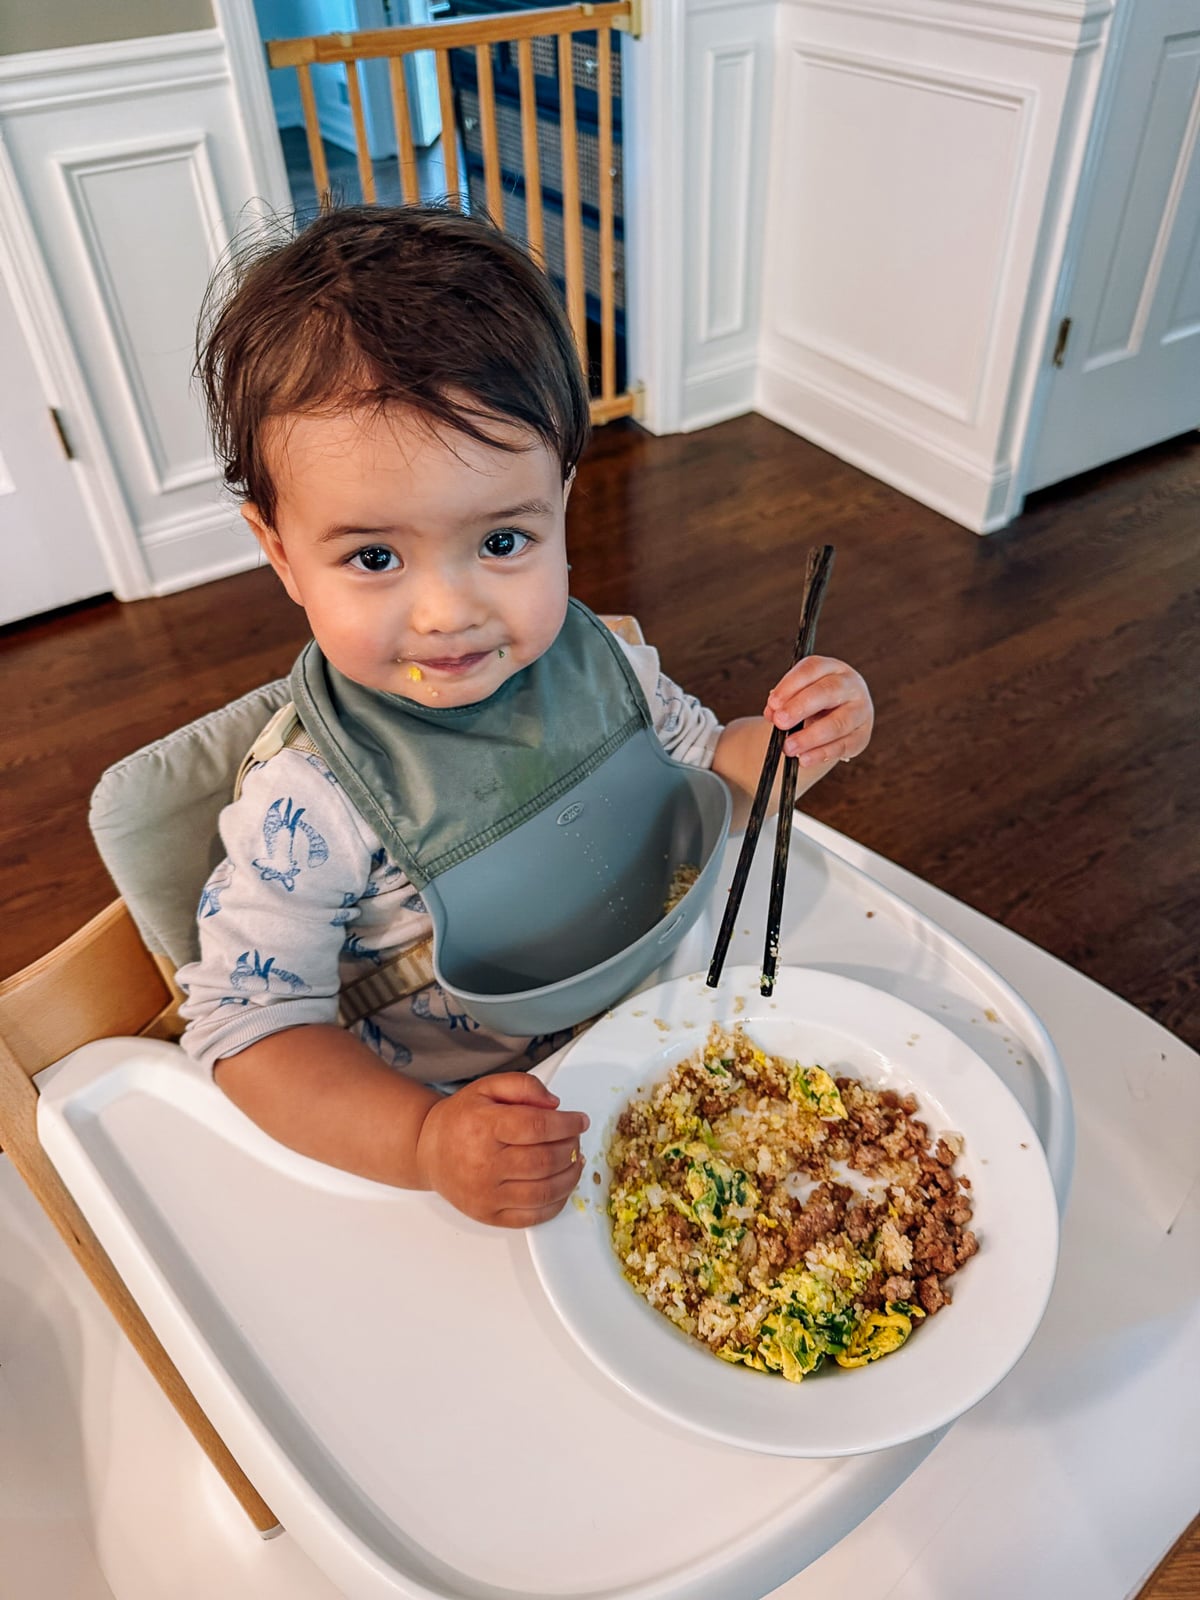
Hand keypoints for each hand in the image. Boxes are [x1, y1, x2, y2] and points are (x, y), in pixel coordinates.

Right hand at [415, 1071, 588, 1227]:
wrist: (428, 1150)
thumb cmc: (460, 1119)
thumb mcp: (488, 1088)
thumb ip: (523, 1086)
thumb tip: (555, 1105)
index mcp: (484, 1127)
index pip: (537, 1127)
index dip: (567, 1124)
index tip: (580, 1120)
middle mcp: (484, 1164)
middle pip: (544, 1160)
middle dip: (570, 1148)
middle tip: (575, 1139)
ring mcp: (486, 1194)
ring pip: (544, 1191)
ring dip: (570, 1176)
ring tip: (574, 1161)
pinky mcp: (489, 1215)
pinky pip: (533, 1217)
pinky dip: (556, 1203)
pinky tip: (562, 1186)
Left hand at [763, 655, 873, 767]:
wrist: (835, 718)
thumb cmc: (813, 703)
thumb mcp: (797, 695)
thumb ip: (783, 702)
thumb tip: (772, 713)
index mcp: (831, 668)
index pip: (812, 669)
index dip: (790, 686)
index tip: (773, 703)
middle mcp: (850, 685)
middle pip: (827, 692)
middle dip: (800, 707)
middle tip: (780, 722)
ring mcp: (860, 710)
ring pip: (837, 723)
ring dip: (810, 737)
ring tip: (788, 748)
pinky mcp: (862, 735)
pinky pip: (842, 746)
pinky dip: (821, 754)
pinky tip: (804, 759)